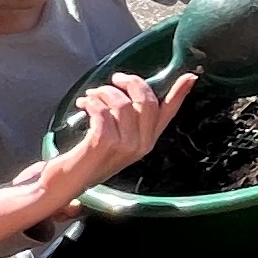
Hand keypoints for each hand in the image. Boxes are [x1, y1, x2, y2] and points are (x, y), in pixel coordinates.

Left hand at [35, 71, 188, 202]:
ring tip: (92, 95)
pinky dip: (91, 102)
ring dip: (103, 92)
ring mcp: (124, 146)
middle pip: (146, 101)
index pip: (167, 114)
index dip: (178, 94)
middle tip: (115, 79)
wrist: (68, 181)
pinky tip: (83, 103)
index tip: (189, 77)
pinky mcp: (104, 144)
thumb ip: (129, 119)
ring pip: (121, 103)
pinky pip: (102, 111)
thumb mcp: (117, 139)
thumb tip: (131, 91)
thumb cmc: (90, 157)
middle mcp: (140, 145)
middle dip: (130, 83)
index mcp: (148, 142)